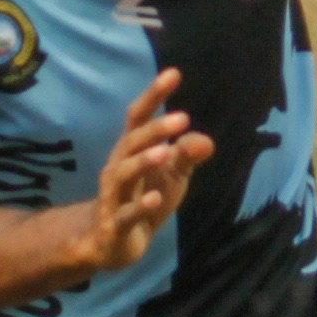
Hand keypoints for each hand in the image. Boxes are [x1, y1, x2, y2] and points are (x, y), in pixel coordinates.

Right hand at [83, 72, 213, 273]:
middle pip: (132, 142)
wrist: (110, 243)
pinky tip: (154, 199)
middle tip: (182, 118)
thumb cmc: (141, 199)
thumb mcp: (170, 175)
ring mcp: (113, 198)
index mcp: (131, 152)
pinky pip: (125, 215)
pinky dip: (138, 206)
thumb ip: (186, 155)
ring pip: (122, 175)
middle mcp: (118, 168)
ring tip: (165, 153)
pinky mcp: (113, 227)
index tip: (174, 73)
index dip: (154, 95)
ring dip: (142, 162)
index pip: (139, 118)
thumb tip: (207, 141)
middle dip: (155, 130)